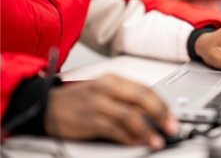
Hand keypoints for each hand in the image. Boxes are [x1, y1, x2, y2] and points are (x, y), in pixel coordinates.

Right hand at [45, 74, 178, 148]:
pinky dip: (127, 137)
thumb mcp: (105, 92)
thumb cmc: (80, 99)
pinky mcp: (88, 119)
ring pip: (129, 115)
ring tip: (157, 140)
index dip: (162, 104)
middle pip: (141, 98)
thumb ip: (126, 100)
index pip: (145, 89)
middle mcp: (107, 88)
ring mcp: (97, 103)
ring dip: (147, 130)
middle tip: (171, 127)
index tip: (172, 116)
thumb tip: (152, 115)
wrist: (48, 105)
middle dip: (161, 114)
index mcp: (113, 79)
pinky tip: (136, 142)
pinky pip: (113, 129)